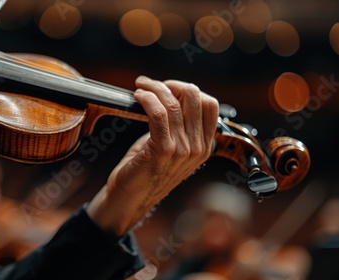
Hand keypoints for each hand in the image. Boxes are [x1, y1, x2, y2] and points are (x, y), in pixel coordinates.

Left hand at [87, 75, 218, 235]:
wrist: (128, 198)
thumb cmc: (144, 170)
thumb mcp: (168, 145)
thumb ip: (175, 125)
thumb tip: (169, 94)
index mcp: (204, 146)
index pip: (210, 105)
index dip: (187, 89)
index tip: (167, 88)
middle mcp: (198, 148)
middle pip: (195, 98)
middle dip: (171, 85)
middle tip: (151, 85)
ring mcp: (183, 150)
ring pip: (174, 103)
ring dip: (153, 89)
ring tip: (140, 88)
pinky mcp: (163, 150)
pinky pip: (159, 114)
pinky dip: (147, 99)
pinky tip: (138, 97)